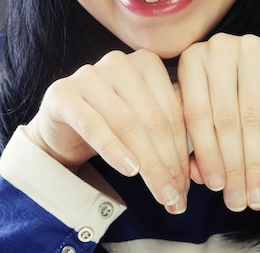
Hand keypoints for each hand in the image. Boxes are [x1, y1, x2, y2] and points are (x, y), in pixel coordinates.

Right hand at [25, 49, 188, 213]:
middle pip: (152, 119)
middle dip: (167, 163)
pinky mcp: (63, 92)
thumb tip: (197, 169)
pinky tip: (129, 171)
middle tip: (177, 197)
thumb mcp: (144, 121)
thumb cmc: (111, 123)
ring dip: (147, 164)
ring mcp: (88, 74)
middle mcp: (118, 62)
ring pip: (126, 123)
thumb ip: (169, 132)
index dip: (183, 152)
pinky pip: (93, 125)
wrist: (62, 125)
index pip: (172, 112)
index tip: (188, 185)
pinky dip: (113, 150)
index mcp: (145, 61)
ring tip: (160, 194)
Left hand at [177, 33, 259, 211]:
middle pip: (224, 118)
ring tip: (256, 194)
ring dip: (254, 163)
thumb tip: (196, 176)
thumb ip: (199, 140)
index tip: (214, 188)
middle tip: (238, 200)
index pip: (195, 114)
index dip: (204, 154)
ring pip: (250, 117)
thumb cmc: (238, 94)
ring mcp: (250, 49)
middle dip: (231, 166)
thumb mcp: (213, 110)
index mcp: (192, 59)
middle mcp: (218, 48)